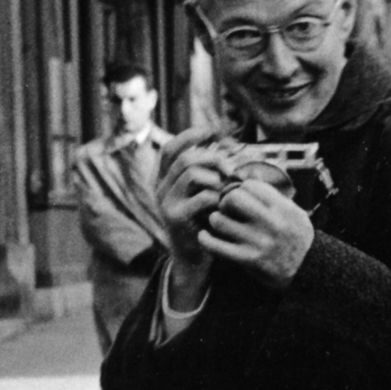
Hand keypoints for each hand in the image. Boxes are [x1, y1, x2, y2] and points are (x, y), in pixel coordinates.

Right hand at [156, 125, 236, 292]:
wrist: (193, 258)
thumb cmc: (202, 221)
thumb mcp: (199, 193)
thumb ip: (204, 172)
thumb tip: (223, 144)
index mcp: (162, 180)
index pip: (170, 149)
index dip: (189, 136)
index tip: (212, 131)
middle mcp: (159, 189)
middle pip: (185, 158)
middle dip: (213, 158)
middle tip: (231, 168)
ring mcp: (165, 203)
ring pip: (191, 173)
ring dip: (216, 177)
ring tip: (228, 188)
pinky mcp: (176, 218)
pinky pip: (202, 196)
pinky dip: (218, 197)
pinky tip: (225, 204)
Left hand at [199, 177, 313, 289]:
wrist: (307, 270)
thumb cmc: (296, 238)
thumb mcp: (293, 212)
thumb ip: (272, 196)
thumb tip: (245, 177)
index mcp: (283, 208)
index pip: (251, 185)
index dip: (240, 188)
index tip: (239, 195)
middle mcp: (272, 223)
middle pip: (233, 198)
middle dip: (225, 200)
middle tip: (226, 208)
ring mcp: (259, 242)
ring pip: (221, 221)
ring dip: (215, 220)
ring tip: (219, 222)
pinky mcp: (249, 260)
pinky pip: (217, 246)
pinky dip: (206, 239)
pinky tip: (205, 236)